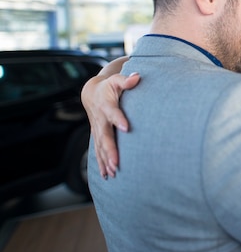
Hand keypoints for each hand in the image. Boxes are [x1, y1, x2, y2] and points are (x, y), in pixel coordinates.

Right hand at [81, 56, 138, 177]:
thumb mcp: (116, 80)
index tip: (126, 128)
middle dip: (110, 150)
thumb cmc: (109, 87)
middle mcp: (100, 120)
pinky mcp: (97, 136)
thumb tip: (138, 76)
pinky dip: (101, 163)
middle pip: (105, 136)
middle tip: (116, 163)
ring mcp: (97, 130)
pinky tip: (106, 175)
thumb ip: (126, 80)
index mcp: (107, 105)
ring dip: (106, 160)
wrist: (91, 93)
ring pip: (100, 147)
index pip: (113, 112)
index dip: (118, 119)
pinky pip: (98, 151)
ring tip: (113, 172)